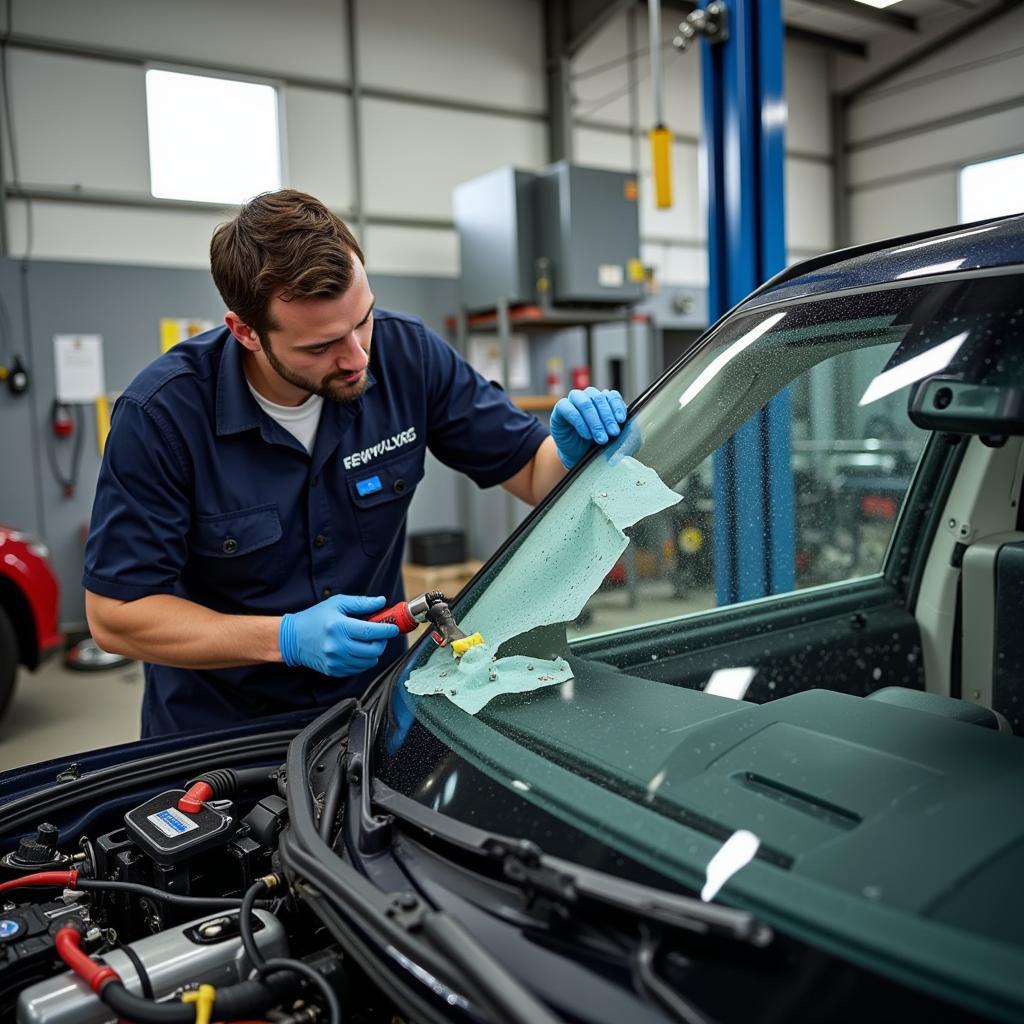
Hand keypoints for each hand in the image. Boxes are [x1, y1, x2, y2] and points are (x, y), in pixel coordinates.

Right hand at [279, 594, 399, 676]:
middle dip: (382, 641)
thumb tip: (381, 602)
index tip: (394, 628)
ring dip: (374, 652)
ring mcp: (336, 661)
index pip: (371, 632)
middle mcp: (338, 646)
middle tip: (381, 634)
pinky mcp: (334, 671)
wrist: (293, 638)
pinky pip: (359, 668)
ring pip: (369, 661)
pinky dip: (364, 660)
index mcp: (339, 627)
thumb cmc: (316, 618)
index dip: (387, 630)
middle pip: (373, 650)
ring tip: (368, 641)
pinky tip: (358, 649)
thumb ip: (361, 603)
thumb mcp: (337, 603)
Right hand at [550, 387, 627, 468]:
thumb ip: (621, 428)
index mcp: (601, 400)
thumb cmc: (595, 444)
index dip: (617, 406)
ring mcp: (573, 402)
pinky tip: (586, 434)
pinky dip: (580, 422)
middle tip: (613, 433)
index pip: (611, 395)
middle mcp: (587, 397)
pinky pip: (569, 409)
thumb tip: (634, 427)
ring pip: (585, 402)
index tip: (622, 420)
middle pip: (598, 398)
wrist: (576, 456)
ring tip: (601, 438)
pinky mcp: (560, 409)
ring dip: (595, 420)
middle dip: (607, 417)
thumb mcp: (612, 437)